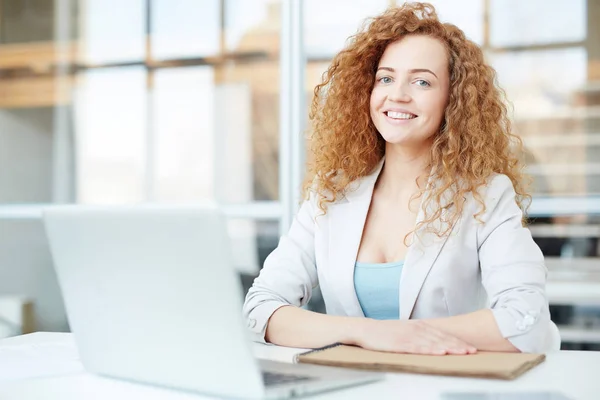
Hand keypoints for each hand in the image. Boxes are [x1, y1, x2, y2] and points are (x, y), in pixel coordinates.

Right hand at [354, 319, 476, 354]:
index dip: (457, 340)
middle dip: (458, 344)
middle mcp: (417, 329)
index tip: (470, 347)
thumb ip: (420, 334)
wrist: (366, 329)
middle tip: (472, 351)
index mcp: (419, 326)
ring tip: (462, 352)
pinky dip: (431, 349)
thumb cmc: (385, 332)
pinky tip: (439, 352)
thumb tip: (434, 341)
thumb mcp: (405, 330)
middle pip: (441, 338)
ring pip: (433, 342)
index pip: (442, 334)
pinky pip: (419, 347)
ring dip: (449, 347)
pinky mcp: (401, 343)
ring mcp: (409, 336)